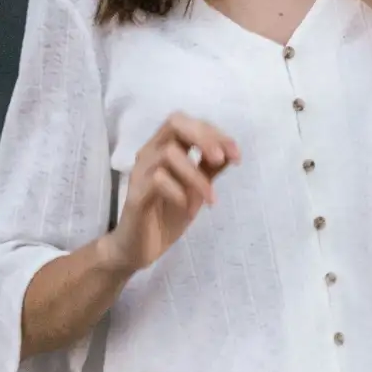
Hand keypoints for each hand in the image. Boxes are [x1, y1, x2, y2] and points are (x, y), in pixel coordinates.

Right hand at [102, 112, 240, 273]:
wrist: (138, 248)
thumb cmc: (167, 214)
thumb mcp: (196, 188)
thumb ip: (210, 168)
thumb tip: (231, 152)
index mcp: (165, 147)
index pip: (189, 123)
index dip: (215, 133)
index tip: (236, 155)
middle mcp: (150, 152)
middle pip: (174, 123)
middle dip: (204, 138)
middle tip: (221, 160)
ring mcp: (141, 172)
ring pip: (169, 153)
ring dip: (196, 176)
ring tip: (210, 199)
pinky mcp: (135, 194)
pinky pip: (157, 180)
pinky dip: (179, 192)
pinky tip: (188, 208)